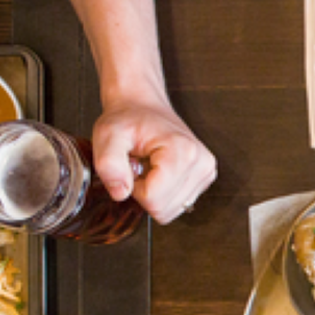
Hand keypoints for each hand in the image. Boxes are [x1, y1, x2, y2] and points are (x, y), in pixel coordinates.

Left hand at [92, 97, 217, 223]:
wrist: (142, 104)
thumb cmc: (126, 118)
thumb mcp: (108, 135)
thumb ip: (109, 164)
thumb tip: (121, 193)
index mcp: (182, 152)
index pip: (154, 200)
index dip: (134, 188)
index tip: (132, 165)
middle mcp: (201, 163)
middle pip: (164, 210)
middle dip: (145, 193)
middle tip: (139, 166)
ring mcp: (206, 171)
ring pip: (171, 210)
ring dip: (154, 193)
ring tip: (149, 166)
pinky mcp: (205, 176)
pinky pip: (178, 205)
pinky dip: (163, 193)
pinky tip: (159, 171)